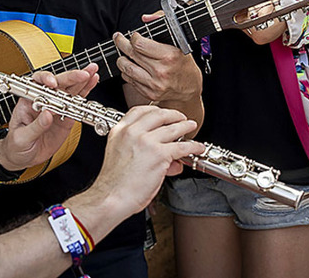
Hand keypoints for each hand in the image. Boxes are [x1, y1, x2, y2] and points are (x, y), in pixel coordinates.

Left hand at [0, 67, 98, 170]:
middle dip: (71, 77)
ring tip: (92, 72)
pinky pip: (77, 104)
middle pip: (58, 83)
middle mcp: (44, 100)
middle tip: (83, 74)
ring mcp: (56, 108)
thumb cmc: (16, 145)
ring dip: (82, 80)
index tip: (53, 83)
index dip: (46, 79)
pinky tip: (92, 83)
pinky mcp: (66, 117)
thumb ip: (35, 126)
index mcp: (29, 101)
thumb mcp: (21, 138)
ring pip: (70, 90)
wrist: (23, 157)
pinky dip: (85, 94)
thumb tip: (47, 114)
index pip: (37, 83)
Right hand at [88, 105, 204, 214]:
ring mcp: (146, 141)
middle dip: (173, 114)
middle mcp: (132, 132)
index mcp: (119, 131)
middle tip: (180, 118)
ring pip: (173, 128)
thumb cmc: (114, 184)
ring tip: (191, 126)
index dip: (155, 110)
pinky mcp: (159, 154)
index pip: (139, 110)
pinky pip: (182, 147)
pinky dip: (193, 146)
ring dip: (185, 126)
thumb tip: (166, 156)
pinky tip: (197, 147)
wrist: (110, 198)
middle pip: (158, 114)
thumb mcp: (122, 157)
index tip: (162, 112)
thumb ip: (142, 151)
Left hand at [114, 12, 202, 104]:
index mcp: (170, 56)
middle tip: (119, 39)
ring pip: (127, 68)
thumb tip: (146, 18)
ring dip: (121, 59)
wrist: (189, 89)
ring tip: (123, 54)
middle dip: (121, 43)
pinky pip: (130, 80)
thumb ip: (163, 23)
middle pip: (131, 54)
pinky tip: (131, 67)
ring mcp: (154, 84)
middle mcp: (161, 71)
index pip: (140, 44)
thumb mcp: (179, 43)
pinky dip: (127, 73)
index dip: (133, 37)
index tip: (134, 35)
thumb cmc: (184, 65)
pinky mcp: (149, 93)